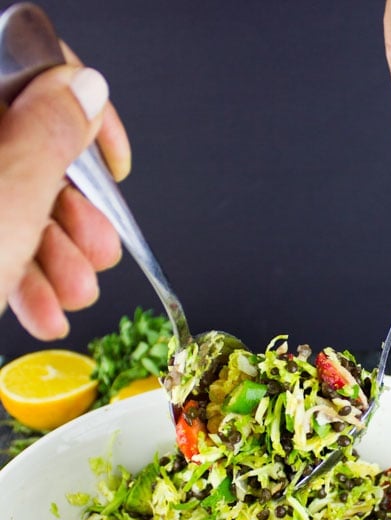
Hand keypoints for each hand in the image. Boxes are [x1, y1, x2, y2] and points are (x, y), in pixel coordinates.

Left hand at [0, 54, 130, 339]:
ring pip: (13, 204)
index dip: (85, 117)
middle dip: (76, 216)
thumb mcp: (5, 200)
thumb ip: (51, 136)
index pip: (29, 71)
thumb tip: (86, 92)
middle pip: (29, 151)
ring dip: (58, 258)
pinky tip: (43, 310)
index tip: (113, 167)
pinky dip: (23, 276)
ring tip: (73, 294)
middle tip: (99, 249)